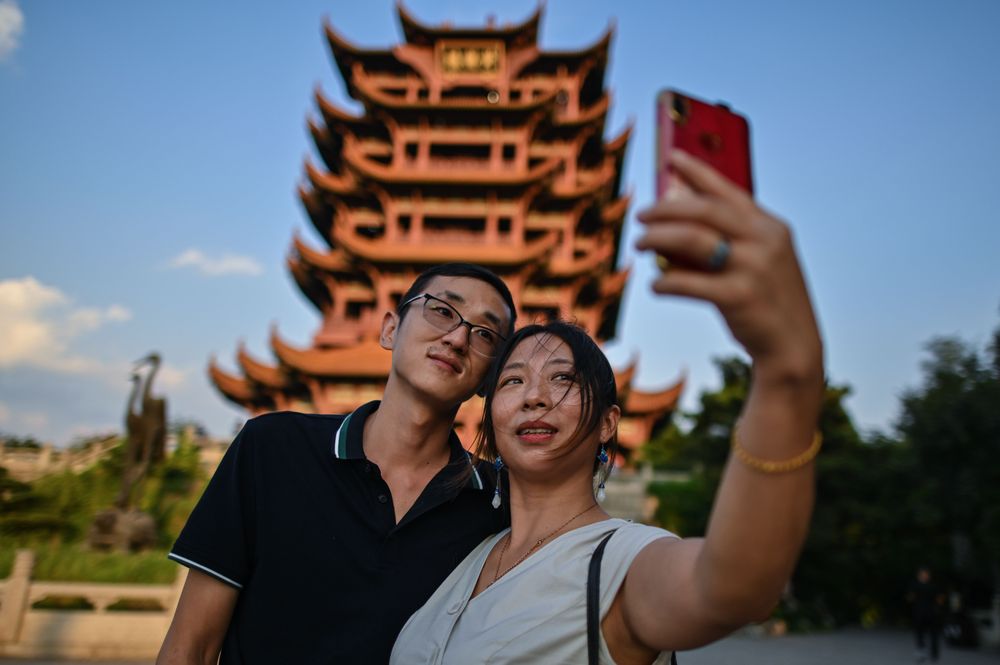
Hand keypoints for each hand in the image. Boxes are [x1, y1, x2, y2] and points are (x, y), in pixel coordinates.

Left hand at [635, 150, 822, 383]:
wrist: (793, 347)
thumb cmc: (764, 300)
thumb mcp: (754, 262)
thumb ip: (722, 240)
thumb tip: (670, 221)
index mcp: (769, 226)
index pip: (727, 190)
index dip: (697, 171)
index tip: (671, 159)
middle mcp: (764, 240)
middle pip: (703, 210)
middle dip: (665, 209)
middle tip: (640, 216)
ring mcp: (754, 268)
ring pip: (692, 239)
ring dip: (657, 239)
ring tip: (638, 244)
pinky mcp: (740, 297)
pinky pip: (689, 282)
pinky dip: (666, 281)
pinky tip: (656, 285)